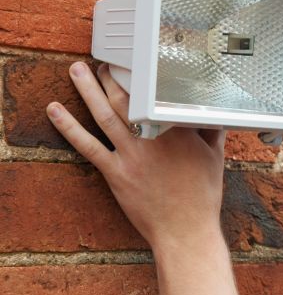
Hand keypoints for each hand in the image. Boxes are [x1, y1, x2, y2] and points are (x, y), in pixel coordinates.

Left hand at [46, 62, 225, 250]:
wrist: (186, 230)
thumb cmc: (202, 197)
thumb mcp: (215, 159)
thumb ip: (212, 133)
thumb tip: (215, 117)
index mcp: (178, 130)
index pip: (156, 94)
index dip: (142, 75)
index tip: (135, 64)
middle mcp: (152, 137)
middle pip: (125, 98)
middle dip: (111, 77)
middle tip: (103, 65)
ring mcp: (131, 154)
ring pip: (104, 114)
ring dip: (87, 89)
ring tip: (77, 70)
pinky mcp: (116, 173)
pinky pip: (88, 146)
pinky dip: (69, 127)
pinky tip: (55, 111)